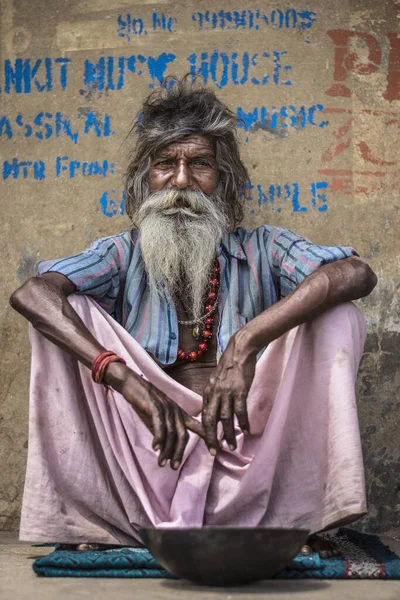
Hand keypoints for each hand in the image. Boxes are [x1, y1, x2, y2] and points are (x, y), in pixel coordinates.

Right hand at [107, 364, 204, 468]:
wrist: (131, 383)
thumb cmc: (144, 402)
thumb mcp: (158, 417)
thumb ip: (165, 429)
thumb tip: (166, 448)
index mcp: (179, 413)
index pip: (198, 426)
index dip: (208, 438)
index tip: (216, 451)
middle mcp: (175, 410)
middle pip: (183, 434)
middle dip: (180, 452)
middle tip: (175, 467)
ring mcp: (166, 407)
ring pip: (171, 432)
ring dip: (167, 450)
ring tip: (162, 463)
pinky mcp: (154, 405)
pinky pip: (159, 424)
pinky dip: (159, 437)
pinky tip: (155, 448)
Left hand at [202, 332, 256, 454]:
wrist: (240, 350)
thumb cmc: (230, 366)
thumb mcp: (216, 380)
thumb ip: (214, 395)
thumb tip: (212, 410)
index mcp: (208, 392)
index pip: (204, 415)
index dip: (205, 431)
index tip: (208, 443)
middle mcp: (214, 393)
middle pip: (210, 420)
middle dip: (210, 438)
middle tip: (213, 452)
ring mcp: (227, 392)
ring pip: (225, 418)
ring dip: (228, 434)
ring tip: (231, 446)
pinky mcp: (239, 390)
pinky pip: (240, 410)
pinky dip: (243, 422)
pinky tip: (246, 431)